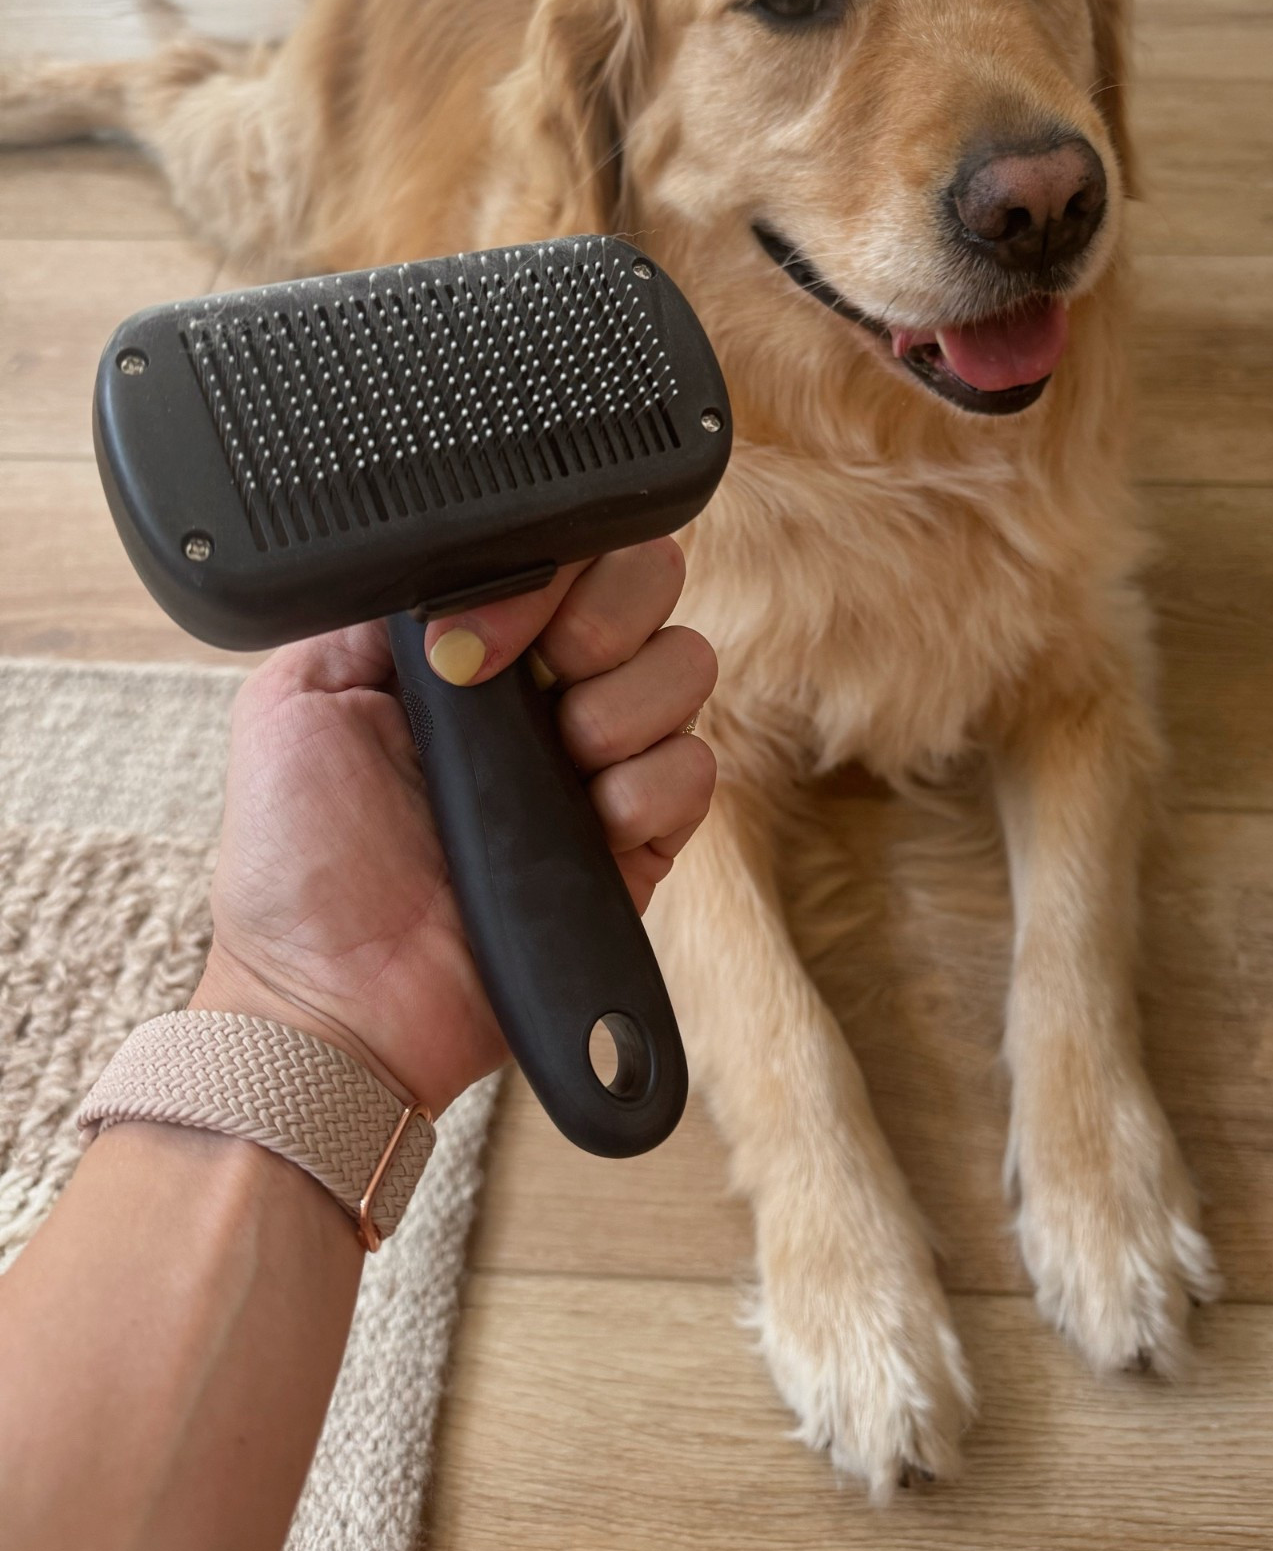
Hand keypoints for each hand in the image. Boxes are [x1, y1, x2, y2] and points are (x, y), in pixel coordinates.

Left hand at [192, 540, 715, 1113]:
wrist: (334, 1000)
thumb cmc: (298, 862)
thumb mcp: (297, 696)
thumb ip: (375, 607)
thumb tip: (455, 558)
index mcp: (474, 646)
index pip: (561, 550)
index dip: (548, 568)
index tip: (482, 635)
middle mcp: (548, 689)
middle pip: (647, 582)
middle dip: (606, 614)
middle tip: (546, 674)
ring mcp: (600, 761)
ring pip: (687, 663)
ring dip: (626, 703)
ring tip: (564, 758)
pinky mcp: (640, 839)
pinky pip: (697, 770)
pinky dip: (648, 788)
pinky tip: (590, 821)